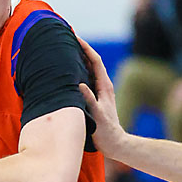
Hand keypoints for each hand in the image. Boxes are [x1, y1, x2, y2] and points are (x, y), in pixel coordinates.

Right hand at [77, 38, 127, 156]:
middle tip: (68, 39)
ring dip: (79, 59)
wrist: (115, 143)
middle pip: (92, 61)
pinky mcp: (96, 97)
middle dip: (81, 49)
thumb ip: (89, 99)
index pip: (95, 61)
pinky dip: (78, 71)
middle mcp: (103, 85)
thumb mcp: (97, 115)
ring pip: (89, 69)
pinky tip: (70, 71)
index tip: (75, 38)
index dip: (86, 48)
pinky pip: (86, 78)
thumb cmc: (106, 131)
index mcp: (105, 86)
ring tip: (67, 50)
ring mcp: (100, 91)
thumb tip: (80, 84)